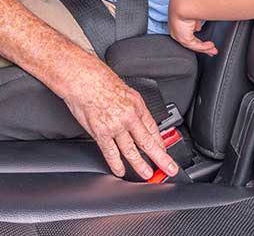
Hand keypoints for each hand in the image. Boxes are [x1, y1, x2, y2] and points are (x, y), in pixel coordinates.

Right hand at [62, 60, 179, 179]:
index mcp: (137, 105)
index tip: (164, 150)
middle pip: (148, 142)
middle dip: (161, 158)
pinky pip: (111, 152)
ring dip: (140, 165)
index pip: (153, 128)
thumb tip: (136, 118)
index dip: (160, 142)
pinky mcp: (101, 133)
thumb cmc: (100, 80)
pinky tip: (120, 171)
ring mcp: (116, 127)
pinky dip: (116, 164)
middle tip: (169, 168)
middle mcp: (129, 117)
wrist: (83, 78)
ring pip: (131, 151)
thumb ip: (132, 106)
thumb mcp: (125, 89)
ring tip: (148, 175)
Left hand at [168, 0, 217, 55]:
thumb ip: (195, 21)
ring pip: (193, 45)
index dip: (195, 34)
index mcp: (177, 22)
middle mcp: (176, 30)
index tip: (202, 36)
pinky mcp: (183, 38)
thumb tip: (198, 27)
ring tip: (213, 48)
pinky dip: (204, 47)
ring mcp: (178, 35)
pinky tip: (210, 46)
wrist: (183, 3)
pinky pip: (195, 45)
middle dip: (201, 45)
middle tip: (210, 48)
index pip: (187, 31)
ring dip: (204, 47)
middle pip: (190, 41)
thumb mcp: (193, 12)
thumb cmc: (187, 3)